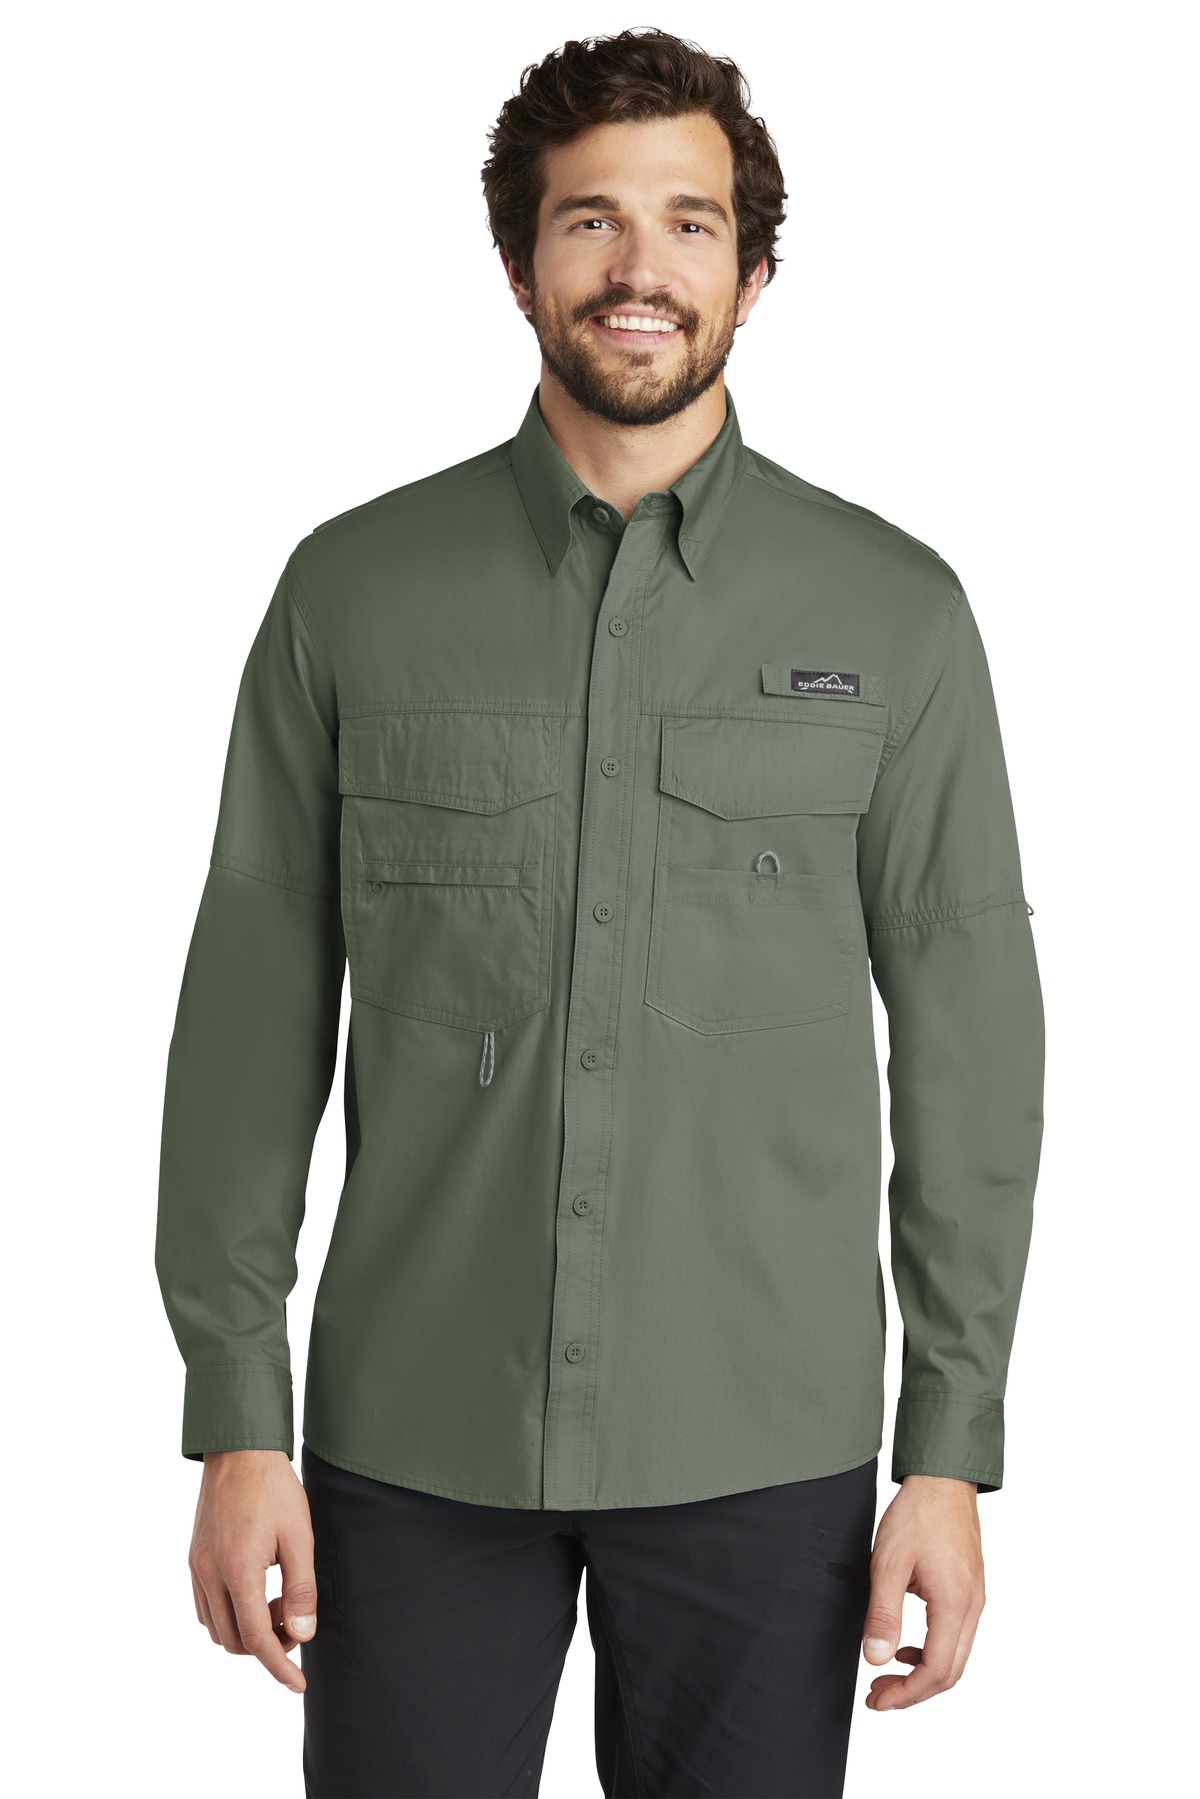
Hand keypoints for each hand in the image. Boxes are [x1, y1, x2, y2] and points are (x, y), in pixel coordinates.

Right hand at [189, 1449, 317, 1693]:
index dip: (279, 1666)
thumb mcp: (299, 1536)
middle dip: (267, 1643)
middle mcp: (209, 1574)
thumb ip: (302, 1588)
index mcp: (238, 1570)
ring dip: (247, 1628)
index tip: (298, 1683)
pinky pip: (206, 1607)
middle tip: (294, 1616)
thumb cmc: (274, 1488)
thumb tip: (301, 1635)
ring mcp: (197, 1567)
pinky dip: (229, 1613)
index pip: (256, 1638)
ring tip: (277, 1597)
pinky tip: (255, 1590)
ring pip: (217, 1628)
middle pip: (234, 1641)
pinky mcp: (193, 1559)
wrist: (240, 1450)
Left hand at [861, 1473, 984, 1710]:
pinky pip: (957, 1637)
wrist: (943, 1479)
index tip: (877, 1700)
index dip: (905, 1694)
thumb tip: (876, 1658)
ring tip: (887, 1674)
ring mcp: (976, 1599)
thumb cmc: (918, 1514)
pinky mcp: (971, 1591)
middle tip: (878, 1695)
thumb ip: (883, 1614)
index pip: (935, 1671)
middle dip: (913, 1693)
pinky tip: (907, 1647)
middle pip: (950, 1673)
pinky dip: (933, 1652)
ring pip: (956, 1657)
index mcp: (954, 1603)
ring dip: (923, 1675)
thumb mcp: (888, 1562)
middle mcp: (972, 1607)